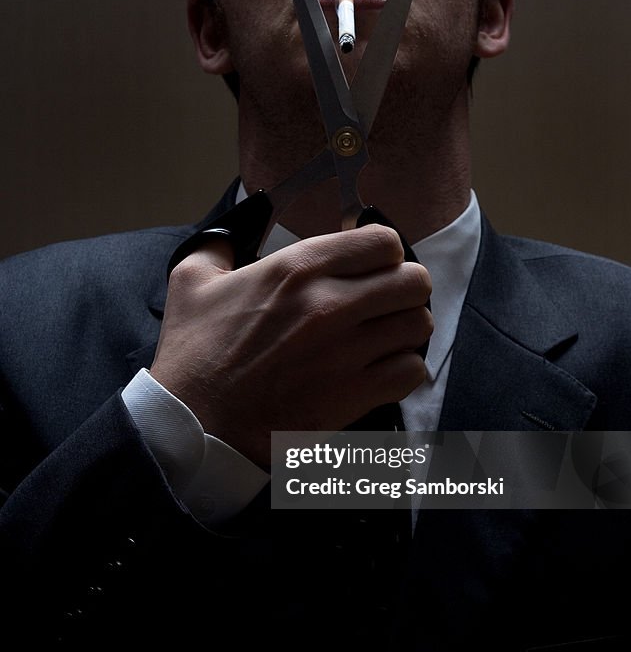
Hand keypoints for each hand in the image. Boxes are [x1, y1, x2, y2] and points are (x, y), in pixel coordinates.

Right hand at [150, 224, 432, 467]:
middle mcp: (330, 304)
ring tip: (386, 337)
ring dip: (406, 329)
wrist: (195, 425)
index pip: (383, 242)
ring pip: (418, 325)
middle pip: (414, 281)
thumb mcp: (191, 281)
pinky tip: (382, 369)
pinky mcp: (354, 395)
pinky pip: (412, 371)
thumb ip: (221, 244)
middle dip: (404, 289)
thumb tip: (238, 227)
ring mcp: (346, 352)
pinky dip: (403, 369)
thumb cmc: (194, 356)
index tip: (370, 266)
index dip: (383, 253)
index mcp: (297, 268)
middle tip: (386, 302)